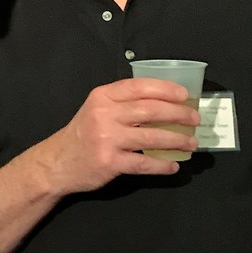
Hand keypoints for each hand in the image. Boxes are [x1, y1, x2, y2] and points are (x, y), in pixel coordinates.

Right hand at [46, 77, 199, 194]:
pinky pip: (144, 163)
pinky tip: (173, 165)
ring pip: (152, 136)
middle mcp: (104, 114)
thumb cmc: (82, 134)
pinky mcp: (110, 162)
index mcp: (102, 96)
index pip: (140, 87)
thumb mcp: (96, 109)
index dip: (166, 89)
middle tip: (194, 119)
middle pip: (151, 110)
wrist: (57, 163)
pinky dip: (162, 165)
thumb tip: (163, 101)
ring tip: (191, 143)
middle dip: (179, 114)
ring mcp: (107, 139)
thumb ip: (122, 102)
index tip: (185, 96)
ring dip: (177, 140)